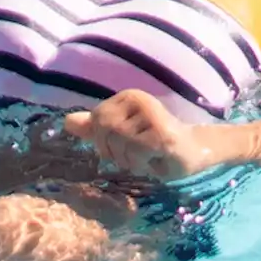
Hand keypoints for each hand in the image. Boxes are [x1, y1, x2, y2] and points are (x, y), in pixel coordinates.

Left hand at [63, 89, 218, 180]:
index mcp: (127, 97)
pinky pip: (135, 153)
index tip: (127, 144)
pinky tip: (157, 159)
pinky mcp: (162, 133)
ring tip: (149, 155)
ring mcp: (152, 114)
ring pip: (119, 144)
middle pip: (104, 132)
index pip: (96, 121)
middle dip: (117, 151)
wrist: (194, 152)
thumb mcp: (122, 135)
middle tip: (138, 153)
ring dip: (131, 160)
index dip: (105, 141)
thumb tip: (66, 122)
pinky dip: (142, 163)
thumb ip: (96, 127)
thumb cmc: (155, 144)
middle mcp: (138, 99)